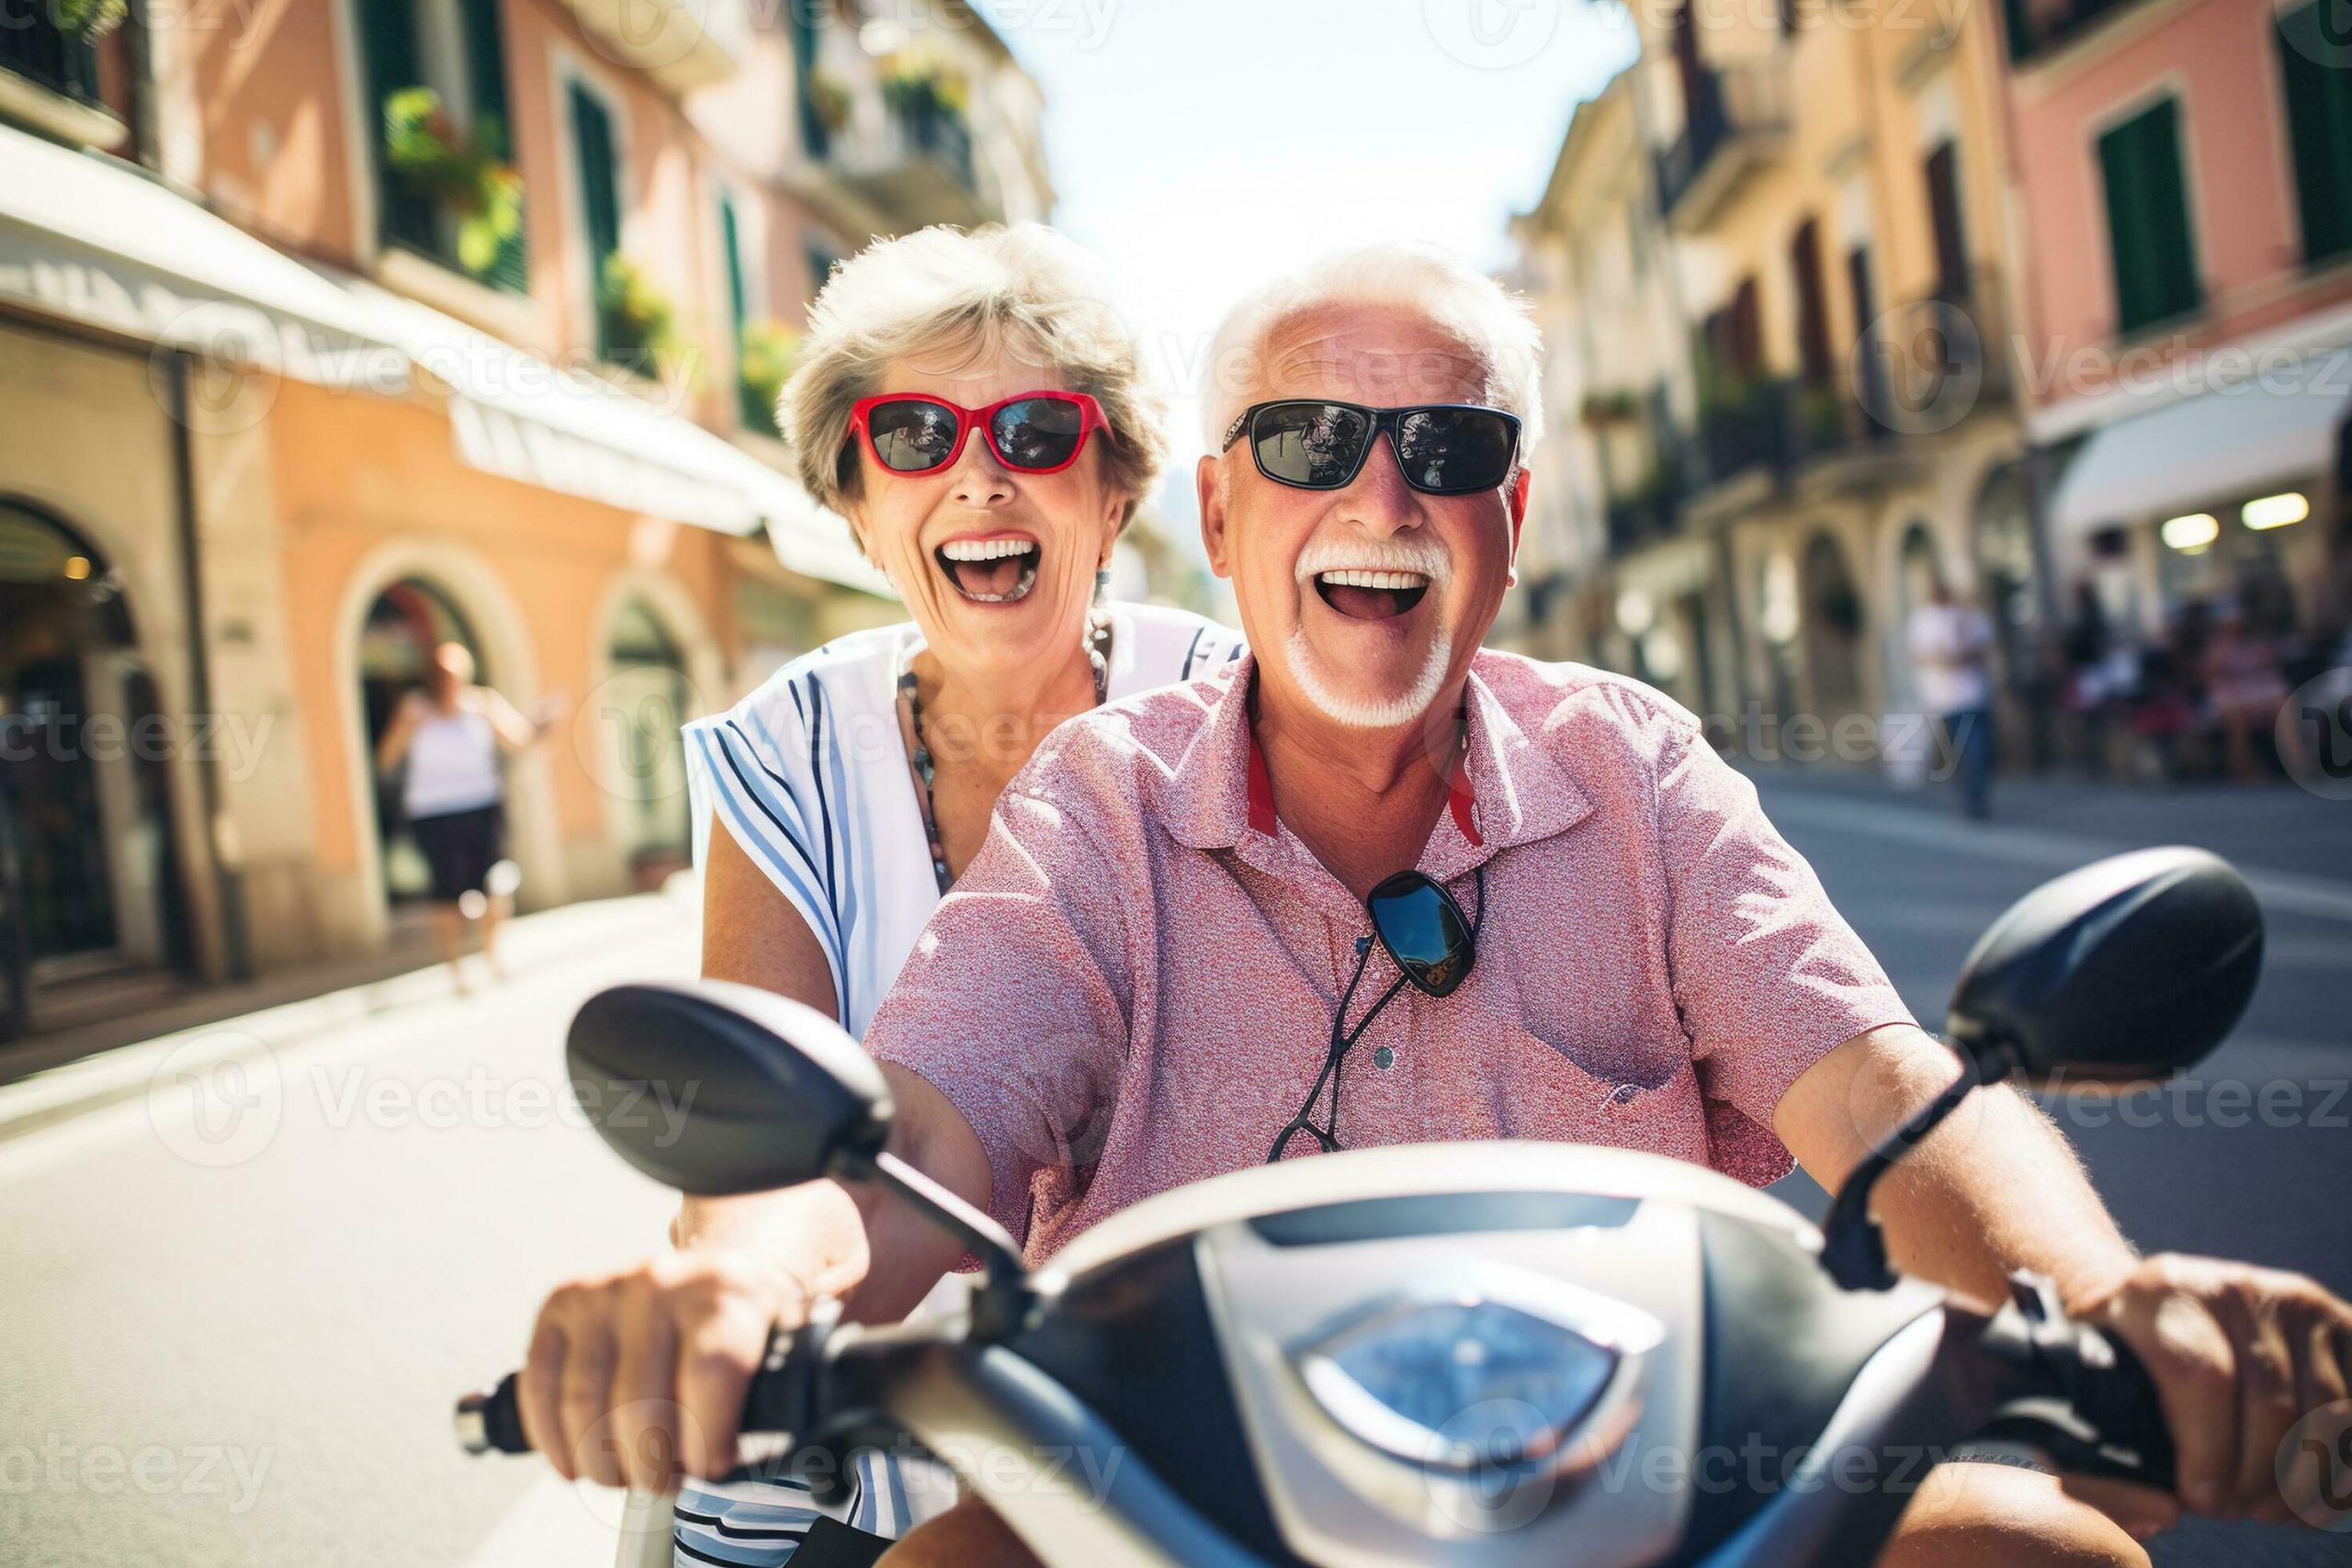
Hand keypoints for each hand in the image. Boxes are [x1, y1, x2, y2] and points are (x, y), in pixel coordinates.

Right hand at [519, 1250, 816, 1490]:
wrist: (706, 1274)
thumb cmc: (744, 1325)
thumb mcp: (783, 1342)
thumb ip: (783, 1386)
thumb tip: (795, 1441)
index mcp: (725, 1290)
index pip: (711, 1371)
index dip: (707, 1436)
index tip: (710, 1467)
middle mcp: (661, 1281)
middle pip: (641, 1401)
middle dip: (651, 1465)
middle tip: (665, 1482)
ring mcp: (606, 1289)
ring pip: (586, 1403)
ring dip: (603, 1463)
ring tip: (628, 1478)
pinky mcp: (562, 1303)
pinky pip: (541, 1385)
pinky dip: (554, 1439)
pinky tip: (575, 1465)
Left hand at [2076, 1254, 2351, 1523]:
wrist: (2176, 1305)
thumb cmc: (2129, 1355)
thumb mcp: (2095, 1376)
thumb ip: (2101, 1441)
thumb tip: (2151, 1512)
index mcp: (2163, 1289)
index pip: (2201, 1375)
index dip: (2207, 1450)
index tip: (2198, 1499)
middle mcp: (2235, 1286)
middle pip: (2269, 1403)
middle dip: (2253, 1476)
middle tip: (2228, 1509)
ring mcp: (2295, 1303)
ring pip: (2322, 1413)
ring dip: (2299, 1479)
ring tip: (2262, 1507)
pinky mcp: (2340, 1326)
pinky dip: (2337, 1467)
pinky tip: (2305, 1493)